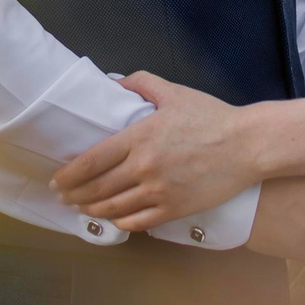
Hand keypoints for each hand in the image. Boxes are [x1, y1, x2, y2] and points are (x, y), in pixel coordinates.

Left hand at [53, 71, 256, 229]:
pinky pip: (138, 222)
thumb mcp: (174, 92)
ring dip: (93, 209)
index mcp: (139, 137)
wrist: (247, 146)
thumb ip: (141, 83)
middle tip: (63, 196)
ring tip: (83, 208)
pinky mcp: (174, 209)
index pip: (91, 161)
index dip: (69, 174)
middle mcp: (144, 167)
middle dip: (74, 195)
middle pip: (97, 188)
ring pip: (114, 208)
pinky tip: (114, 218)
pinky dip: (121, 222)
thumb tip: (115, 82)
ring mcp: (159, 192)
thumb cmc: (211, 117)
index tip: (57, 179)